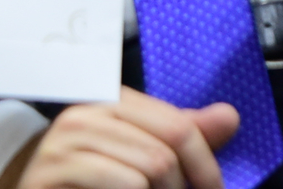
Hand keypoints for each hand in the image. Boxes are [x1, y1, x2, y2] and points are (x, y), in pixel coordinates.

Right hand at [12, 90, 239, 188]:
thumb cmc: (91, 180)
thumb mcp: (142, 153)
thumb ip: (183, 136)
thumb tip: (229, 116)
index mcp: (112, 101)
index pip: (178, 124)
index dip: (205, 163)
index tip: (211, 188)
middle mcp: (87, 113)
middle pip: (167, 148)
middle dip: (184, 186)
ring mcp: (65, 141)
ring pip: (149, 167)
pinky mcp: (53, 170)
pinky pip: (121, 182)